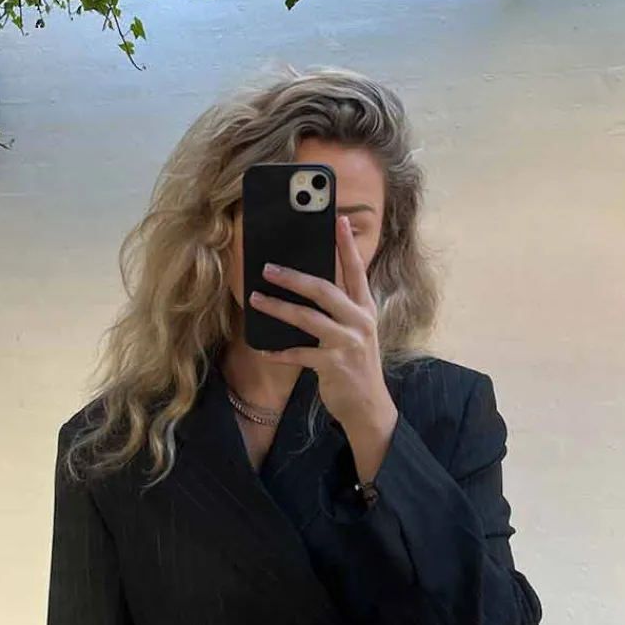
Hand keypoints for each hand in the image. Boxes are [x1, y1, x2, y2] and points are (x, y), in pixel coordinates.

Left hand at [249, 215, 395, 434]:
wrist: (369, 406)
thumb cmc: (356, 365)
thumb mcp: (356, 332)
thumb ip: (341, 309)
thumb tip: (309, 286)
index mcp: (365, 308)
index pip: (356, 270)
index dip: (346, 245)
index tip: (337, 219)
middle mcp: (358, 321)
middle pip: (324, 290)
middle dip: (294, 277)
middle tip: (268, 268)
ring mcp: (346, 343)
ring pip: (307, 318)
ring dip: (278, 307)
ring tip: (256, 299)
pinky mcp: (333, 365)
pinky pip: (298, 354)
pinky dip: (279, 352)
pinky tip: (263, 349)